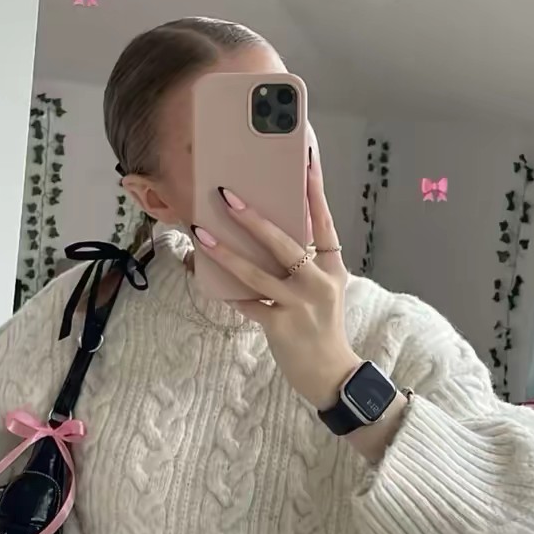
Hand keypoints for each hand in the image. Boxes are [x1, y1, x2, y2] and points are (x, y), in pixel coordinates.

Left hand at [190, 146, 360, 410]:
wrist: (330, 374)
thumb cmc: (321, 327)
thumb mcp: (323, 291)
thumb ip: (304, 266)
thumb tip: (267, 237)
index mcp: (332, 269)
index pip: (324, 223)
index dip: (314, 192)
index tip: (306, 159)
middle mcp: (319, 283)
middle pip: (284, 243)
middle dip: (253, 219)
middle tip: (226, 195)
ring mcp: (300, 305)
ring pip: (257, 273)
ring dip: (226, 252)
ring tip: (202, 234)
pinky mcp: (281, 326)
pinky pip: (247, 303)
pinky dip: (226, 292)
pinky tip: (203, 278)